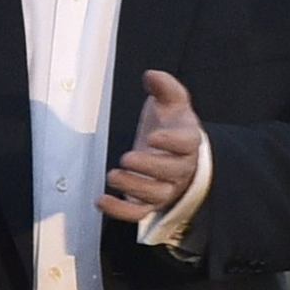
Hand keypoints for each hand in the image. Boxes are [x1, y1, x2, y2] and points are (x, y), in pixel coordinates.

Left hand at [103, 70, 203, 219]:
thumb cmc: (172, 127)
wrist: (175, 152)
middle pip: (171, 173)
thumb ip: (164, 87)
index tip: (155, 136)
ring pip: (156, 195)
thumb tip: (152, 76)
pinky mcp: (150, 201)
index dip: (172, 142)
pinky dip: (120, 211)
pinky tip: (102, 200)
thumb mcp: (172, 102)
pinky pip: (138, 213)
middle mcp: (180, 168)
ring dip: (134, 188)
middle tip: (128, 158)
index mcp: (188, 141)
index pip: (187, 144)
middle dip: (149, 167)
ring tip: (114, 176)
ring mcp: (166, 187)